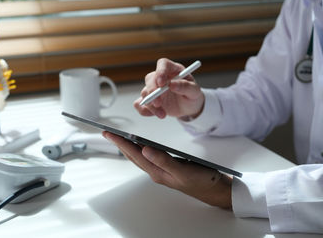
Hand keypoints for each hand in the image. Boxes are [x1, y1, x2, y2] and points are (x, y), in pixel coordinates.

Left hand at [103, 131, 232, 208]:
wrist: (215, 189)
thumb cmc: (202, 180)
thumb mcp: (183, 170)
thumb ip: (164, 160)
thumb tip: (145, 149)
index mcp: (157, 172)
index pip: (134, 154)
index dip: (121, 143)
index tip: (109, 134)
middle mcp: (156, 171)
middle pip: (133, 155)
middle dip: (119, 144)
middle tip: (108, 133)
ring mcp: (161, 170)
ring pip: (139, 156)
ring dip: (128, 146)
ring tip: (118, 137)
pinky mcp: (167, 167)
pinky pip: (148, 156)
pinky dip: (140, 148)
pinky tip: (139, 144)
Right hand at [134, 58, 204, 118]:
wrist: (188, 108)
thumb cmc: (192, 96)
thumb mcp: (194, 91)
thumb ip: (185, 86)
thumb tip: (172, 85)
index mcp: (173, 70)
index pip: (163, 64)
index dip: (160, 72)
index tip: (162, 84)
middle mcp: (161, 77)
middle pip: (150, 79)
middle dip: (152, 92)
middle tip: (158, 103)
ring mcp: (153, 88)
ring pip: (145, 93)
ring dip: (151, 105)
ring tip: (163, 114)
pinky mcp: (149, 100)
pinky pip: (139, 104)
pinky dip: (144, 110)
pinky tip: (156, 114)